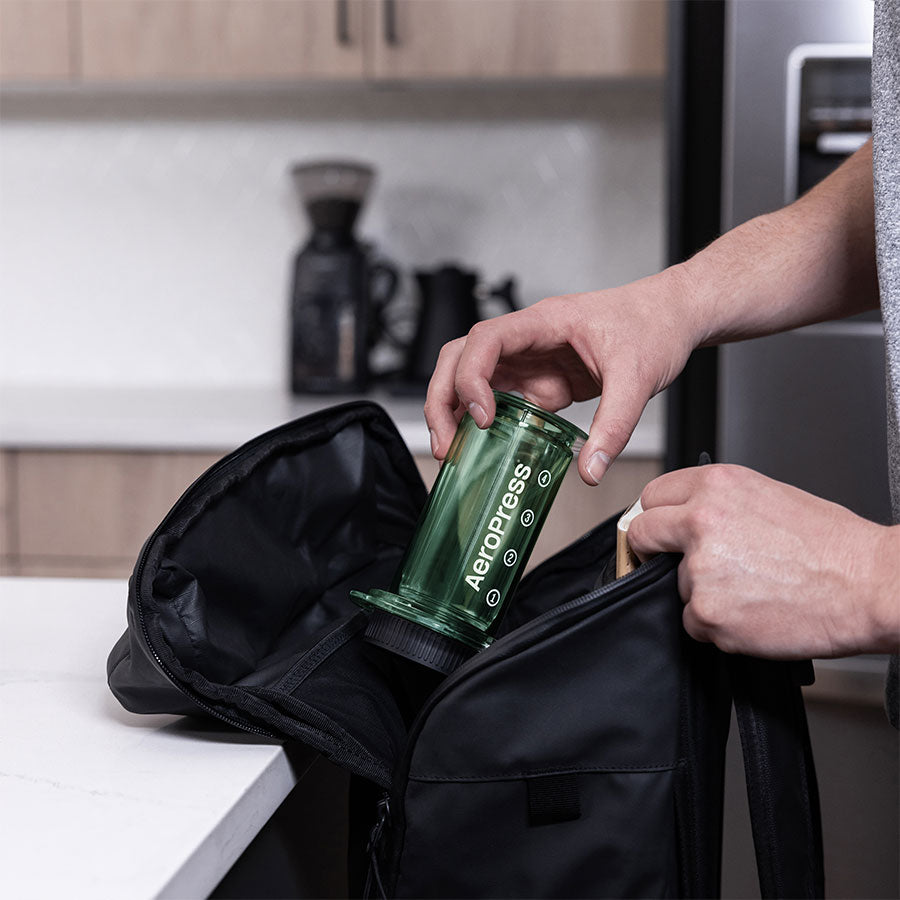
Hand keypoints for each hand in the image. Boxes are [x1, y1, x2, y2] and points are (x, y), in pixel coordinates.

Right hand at [424, 266, 696, 484]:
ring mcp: (530, 360)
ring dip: (455, 412)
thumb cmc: (653, 325)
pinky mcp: (540, 380)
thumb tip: (589, 469)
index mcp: (544, 322)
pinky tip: (485, 448)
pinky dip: (485, 423)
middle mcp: (528, 338)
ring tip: (455, 451)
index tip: (480, 413)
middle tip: (446, 443)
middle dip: (443, 398)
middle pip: (459, 357)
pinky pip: (501, 399)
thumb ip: (613, 427)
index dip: (471, 375)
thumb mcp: (638, 378)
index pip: (485, 339)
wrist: (672, 317)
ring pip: (472, 379)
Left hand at [627, 464, 899, 657]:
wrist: (869, 585)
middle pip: (641, 534)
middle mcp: (700, 521)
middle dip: (652, 551)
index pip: (652, 497)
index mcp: (714, 485)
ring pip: (674, 585)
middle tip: (678, 564)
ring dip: (701, 593)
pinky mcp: (708, 612)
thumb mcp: (765, 496)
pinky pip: (693, 622)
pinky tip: (753, 612)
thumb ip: (714, 503)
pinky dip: (717, 625)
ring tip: (751, 589)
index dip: (656, 517)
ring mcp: (700, 569)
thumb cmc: (830, 545)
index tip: (660, 531)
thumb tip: (680, 517)